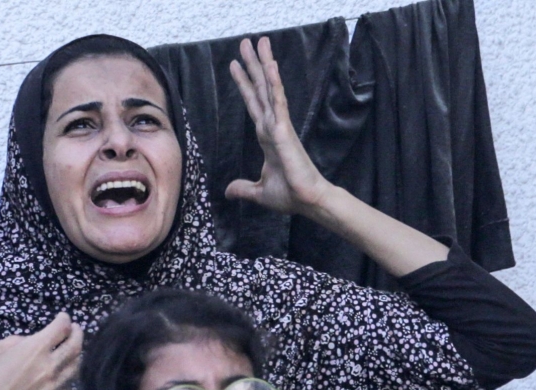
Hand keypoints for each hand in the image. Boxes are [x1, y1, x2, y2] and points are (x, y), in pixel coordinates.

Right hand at [0, 313, 81, 389]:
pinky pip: (68, 388)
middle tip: (75, 329)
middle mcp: (51, 366)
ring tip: (72, 351)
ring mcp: (55, 387)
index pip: (61, 328)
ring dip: (76, 356)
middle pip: (75, 346)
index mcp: (36, 349)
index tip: (63, 318)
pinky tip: (64, 375)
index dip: (64, 319)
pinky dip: (68, 378)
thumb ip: (18, 341)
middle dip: (77, 334)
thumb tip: (30, 342)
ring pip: (75, 367)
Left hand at [225, 37, 331, 216]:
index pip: (253, 104)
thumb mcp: (259, 192)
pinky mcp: (285, 131)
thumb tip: (228, 191)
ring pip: (269, 89)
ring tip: (258, 43)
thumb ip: (243, 189)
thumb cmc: (290, 195)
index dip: (244, 84)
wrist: (307, 201)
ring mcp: (280, 126)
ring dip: (264, 66)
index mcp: (267, 136)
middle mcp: (273, 126)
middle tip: (246, 42)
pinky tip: (270, 67)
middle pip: (260, 89)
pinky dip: (274, 85)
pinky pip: (278, 103)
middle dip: (252, 66)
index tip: (235, 65)